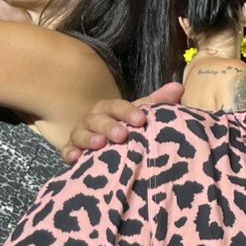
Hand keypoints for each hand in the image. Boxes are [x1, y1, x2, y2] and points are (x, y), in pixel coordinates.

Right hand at [61, 82, 182, 163]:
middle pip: (97, 119)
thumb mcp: (143, 115)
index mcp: (111, 109)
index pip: (118, 106)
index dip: (128, 111)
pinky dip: (70, 153)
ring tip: (100, 144)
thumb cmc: (129, 128)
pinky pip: (67, 151)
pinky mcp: (73, 151)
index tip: (141, 120)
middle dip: (109, 125)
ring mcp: (81, 135)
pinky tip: (76, 158)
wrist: (110, 147)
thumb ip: (159, 102)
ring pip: (80, 133)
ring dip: (89, 138)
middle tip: (122, 135)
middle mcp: (94, 119)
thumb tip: (178, 87)